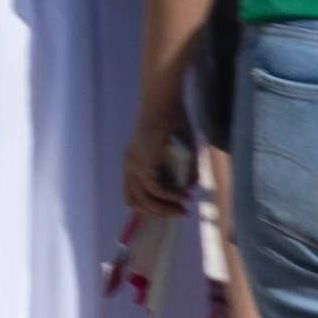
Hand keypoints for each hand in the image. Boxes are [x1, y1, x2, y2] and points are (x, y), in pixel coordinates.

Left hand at [129, 81, 198, 224]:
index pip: (132, 193)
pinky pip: (155, 188)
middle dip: (159, 212)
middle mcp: (129, 165)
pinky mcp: (144, 162)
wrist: (165, 104)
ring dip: (165, 208)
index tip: (170, 208)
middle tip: (180, 213)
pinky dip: (170, 196)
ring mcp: (134, 164)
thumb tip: (188, 186)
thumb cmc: (174, 123)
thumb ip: (182, 169)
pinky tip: (183, 197)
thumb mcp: (179, 150)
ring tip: (183, 209)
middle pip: (135, 200)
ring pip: (144, 198)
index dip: (150, 206)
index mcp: (133, 163)